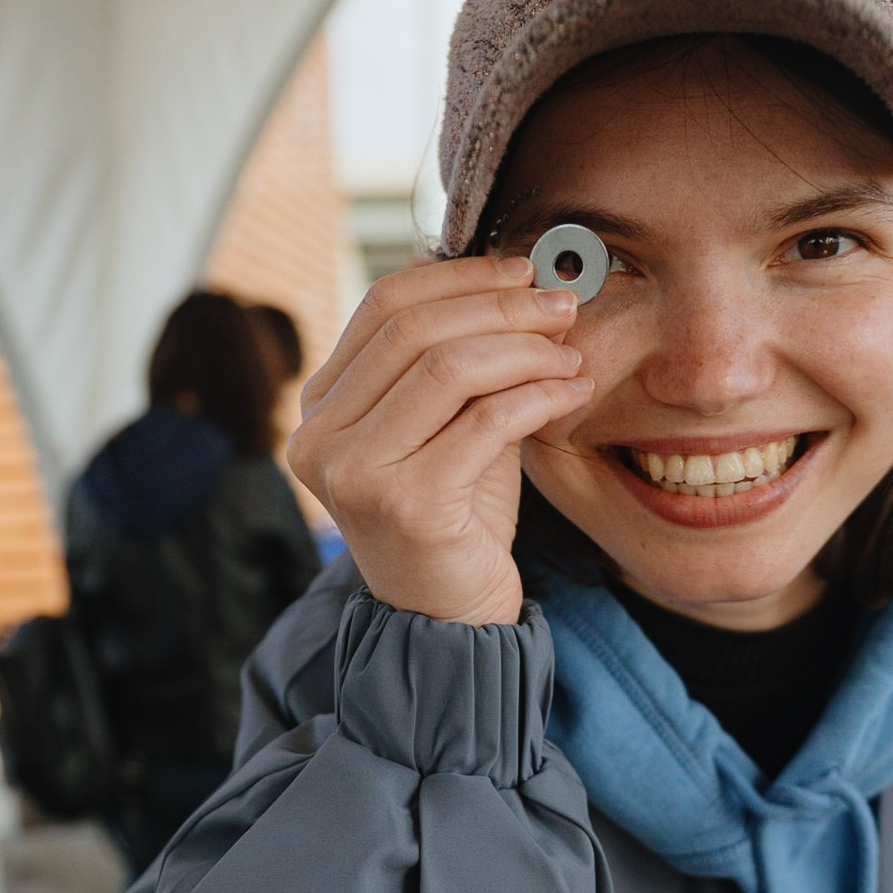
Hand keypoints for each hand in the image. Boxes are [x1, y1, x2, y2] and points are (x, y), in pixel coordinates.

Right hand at [289, 254, 591, 625]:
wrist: (451, 619)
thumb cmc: (454, 520)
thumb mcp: (447, 425)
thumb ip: (460, 362)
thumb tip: (516, 283)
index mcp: (321, 407)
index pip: (383, 308)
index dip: (458, 278)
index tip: (522, 273)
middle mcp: (321, 437)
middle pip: (415, 330)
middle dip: (501, 307)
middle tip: (561, 307)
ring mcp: (355, 472)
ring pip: (449, 367)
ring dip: (526, 350)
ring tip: (570, 356)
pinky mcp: (404, 504)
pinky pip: (486, 420)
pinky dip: (539, 395)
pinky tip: (572, 394)